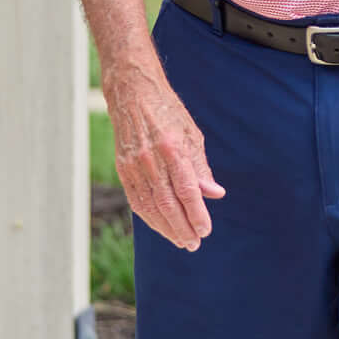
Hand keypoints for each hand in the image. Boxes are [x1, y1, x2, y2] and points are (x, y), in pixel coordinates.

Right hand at [105, 59, 224, 249]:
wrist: (132, 94)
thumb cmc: (168, 113)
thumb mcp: (192, 134)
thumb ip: (201, 167)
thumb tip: (215, 194)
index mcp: (172, 148)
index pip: (187, 190)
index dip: (196, 213)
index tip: (205, 231)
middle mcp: (151, 159)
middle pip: (168, 204)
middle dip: (182, 228)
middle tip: (195, 244)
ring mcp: (134, 166)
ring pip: (150, 207)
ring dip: (167, 228)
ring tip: (181, 241)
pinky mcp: (123, 169)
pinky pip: (136, 201)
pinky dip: (150, 218)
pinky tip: (161, 227)